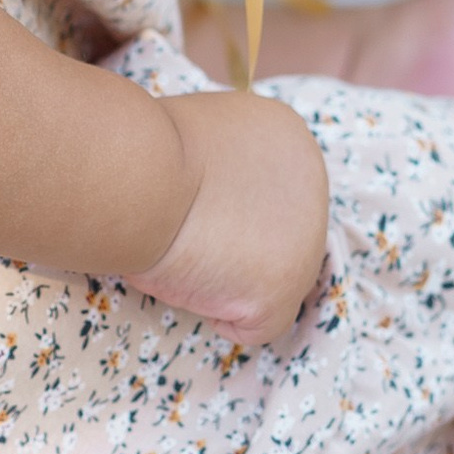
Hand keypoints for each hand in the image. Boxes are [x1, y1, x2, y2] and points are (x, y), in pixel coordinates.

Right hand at [126, 91, 331, 338]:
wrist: (139, 176)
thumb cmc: (147, 148)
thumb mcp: (202, 128)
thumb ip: (226, 156)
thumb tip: (214, 180)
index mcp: (291, 140)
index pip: (268, 192)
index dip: (225, 206)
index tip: (188, 203)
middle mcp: (314, 186)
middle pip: (277, 238)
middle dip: (233, 244)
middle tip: (184, 232)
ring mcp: (305, 243)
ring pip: (269, 282)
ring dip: (228, 278)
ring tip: (185, 252)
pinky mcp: (283, 291)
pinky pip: (256, 324)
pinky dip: (220, 315)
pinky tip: (192, 280)